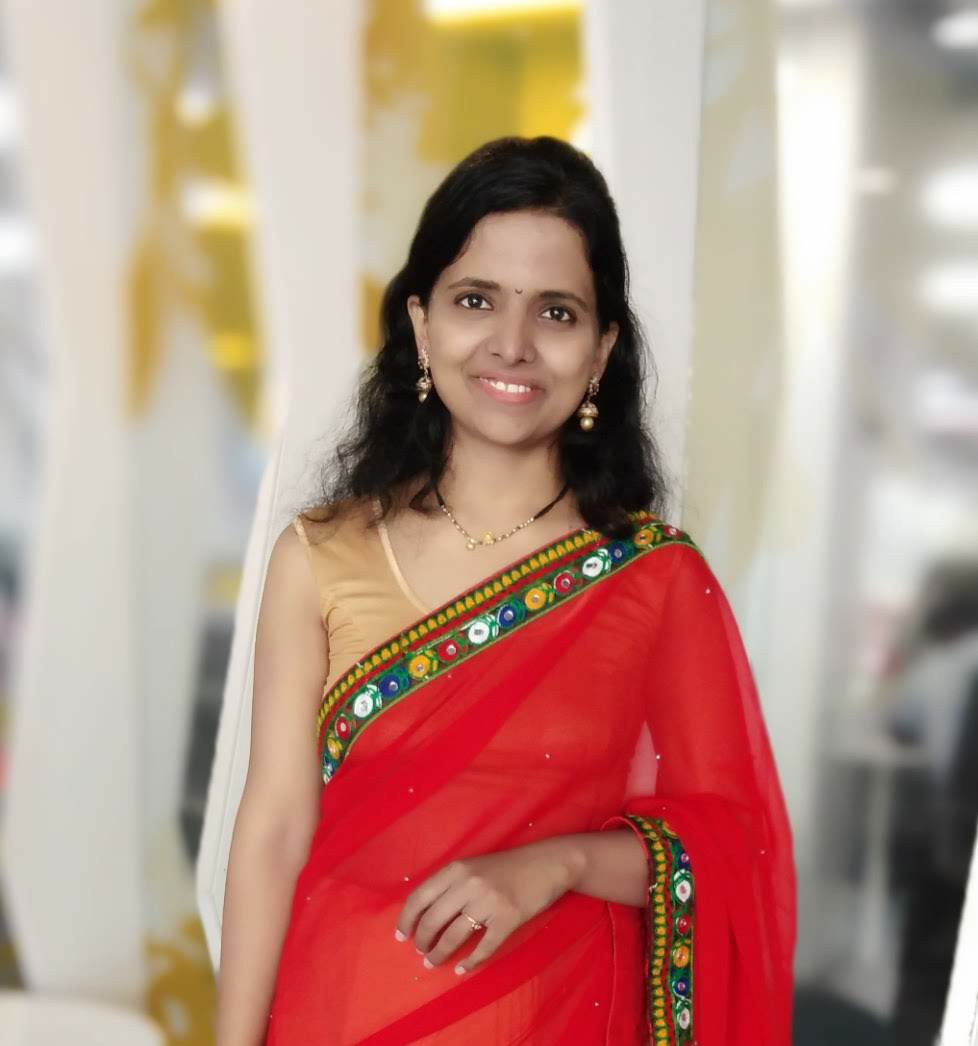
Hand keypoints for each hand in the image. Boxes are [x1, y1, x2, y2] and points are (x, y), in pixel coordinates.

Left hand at [394, 838, 584, 975]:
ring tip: (433, 963)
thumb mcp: (473, 866)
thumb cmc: (506, 866)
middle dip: (422, 942)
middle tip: (420, 952)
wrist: (547, 864)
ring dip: (439, 954)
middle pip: (433, 920)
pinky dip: (470, 963)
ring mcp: (489, 902)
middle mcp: (468, 884)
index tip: (400, 935)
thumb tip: (423, 913)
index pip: (420, 897)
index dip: (406, 919)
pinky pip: (484, 948)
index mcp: (456, 869)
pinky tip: (462, 970)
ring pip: (454, 937)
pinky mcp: (508, 919)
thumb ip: (450, 884)